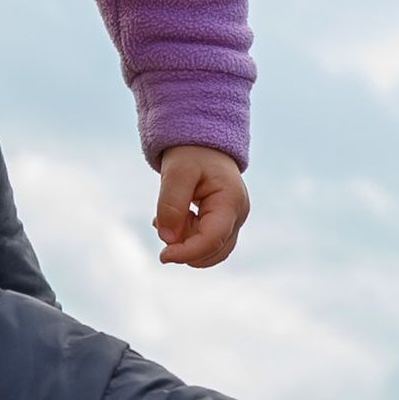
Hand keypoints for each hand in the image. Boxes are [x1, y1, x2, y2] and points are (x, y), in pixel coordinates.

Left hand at [154, 144, 249, 268]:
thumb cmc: (191, 153)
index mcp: (231, 202)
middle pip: (212, 252)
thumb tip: (167, 239)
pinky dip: (186, 237)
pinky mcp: (223, 223)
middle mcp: (237, 215)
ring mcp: (233, 221)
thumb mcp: (176, 172)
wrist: (202, 143)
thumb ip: (171, 204)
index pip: (212, 241)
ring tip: (167, 215)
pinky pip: (205, 242)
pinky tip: (173, 218)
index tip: (163, 256)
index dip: (187, 253)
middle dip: (184, 247)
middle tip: (161, 221)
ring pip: (209, 251)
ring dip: (184, 241)